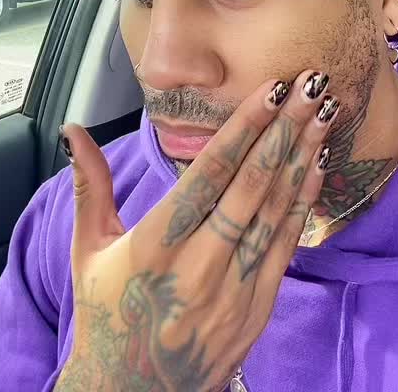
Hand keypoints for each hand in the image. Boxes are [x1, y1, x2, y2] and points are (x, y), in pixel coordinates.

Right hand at [56, 70, 337, 391]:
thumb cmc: (108, 313)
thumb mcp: (90, 250)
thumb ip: (90, 186)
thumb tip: (73, 131)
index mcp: (156, 246)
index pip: (209, 175)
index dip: (243, 129)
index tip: (271, 89)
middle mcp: (199, 267)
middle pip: (250, 186)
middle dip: (284, 129)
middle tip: (312, 84)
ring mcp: (234, 290)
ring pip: (274, 211)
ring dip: (301, 157)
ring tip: (323, 113)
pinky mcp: (257, 309)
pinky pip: (286, 246)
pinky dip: (301, 202)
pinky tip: (316, 165)